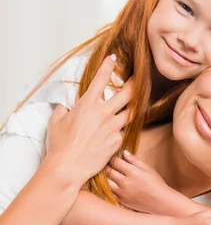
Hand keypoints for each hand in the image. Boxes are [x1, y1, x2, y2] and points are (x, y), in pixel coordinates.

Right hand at [45, 56, 133, 186]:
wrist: (68, 167)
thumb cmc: (59, 144)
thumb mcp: (56, 120)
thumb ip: (64, 109)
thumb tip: (67, 107)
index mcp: (88, 103)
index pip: (101, 79)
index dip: (108, 66)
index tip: (114, 58)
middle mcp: (104, 113)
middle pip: (128, 94)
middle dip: (135, 84)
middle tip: (140, 79)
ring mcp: (113, 127)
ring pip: (130, 114)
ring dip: (133, 108)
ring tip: (136, 105)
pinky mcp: (117, 141)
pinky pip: (122, 132)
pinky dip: (120, 131)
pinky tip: (116, 133)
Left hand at [106, 151, 170, 211]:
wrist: (161, 201)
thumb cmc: (156, 183)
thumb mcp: (148, 169)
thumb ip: (135, 160)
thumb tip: (124, 152)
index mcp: (132, 172)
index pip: (116, 162)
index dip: (113, 159)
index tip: (114, 158)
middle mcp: (125, 183)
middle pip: (109, 172)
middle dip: (109, 167)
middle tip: (111, 166)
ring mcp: (122, 193)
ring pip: (107, 183)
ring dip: (108, 178)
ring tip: (112, 176)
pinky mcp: (122, 201)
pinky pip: (111, 193)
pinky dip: (111, 188)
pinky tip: (116, 185)